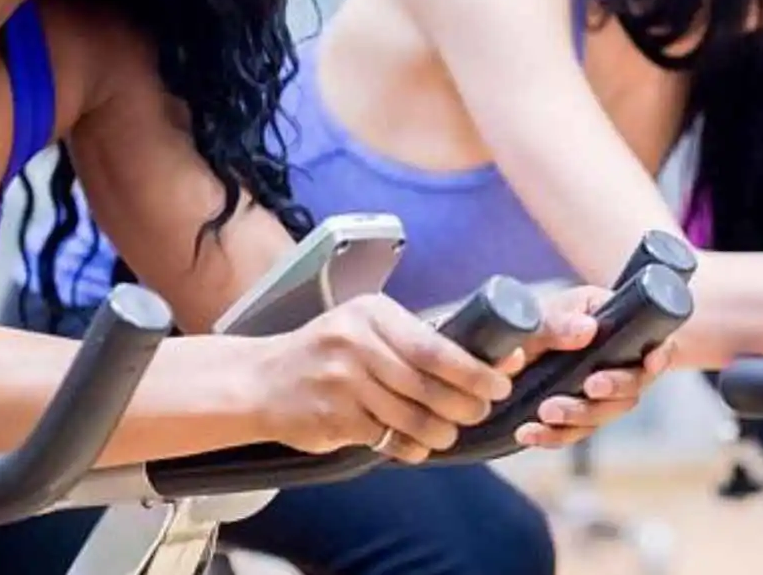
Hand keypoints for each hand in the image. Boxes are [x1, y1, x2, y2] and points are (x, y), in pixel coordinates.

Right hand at [254, 294, 511, 463]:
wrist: (262, 380)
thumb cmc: (328, 351)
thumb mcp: (366, 327)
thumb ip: (419, 339)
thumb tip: (496, 355)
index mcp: (372, 314)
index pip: (435, 346)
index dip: (475, 370)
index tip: (500, 383)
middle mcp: (355, 345)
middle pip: (430, 387)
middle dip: (466, 405)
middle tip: (479, 411)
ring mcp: (342, 384)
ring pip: (414, 418)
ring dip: (441, 431)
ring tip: (447, 431)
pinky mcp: (335, 419)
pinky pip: (390, 440)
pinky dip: (412, 447)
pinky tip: (416, 444)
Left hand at [509, 285, 675, 450]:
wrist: (513, 345)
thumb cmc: (540, 321)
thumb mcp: (547, 313)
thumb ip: (560, 322)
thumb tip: (586, 330)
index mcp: (623, 330)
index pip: (657, 346)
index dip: (660, 356)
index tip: (652, 362)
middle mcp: (621, 366)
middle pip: (632, 387)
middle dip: (614, 389)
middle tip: (590, 387)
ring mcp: (602, 394)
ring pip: (603, 414)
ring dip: (577, 417)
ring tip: (546, 413)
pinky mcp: (579, 416)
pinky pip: (574, 432)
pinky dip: (553, 435)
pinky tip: (530, 433)